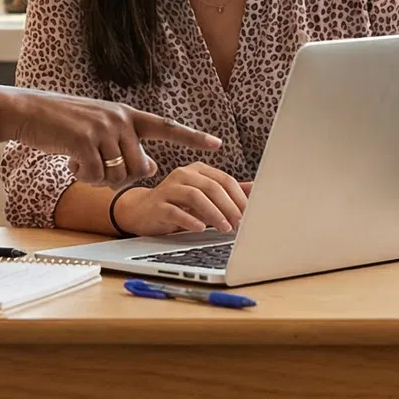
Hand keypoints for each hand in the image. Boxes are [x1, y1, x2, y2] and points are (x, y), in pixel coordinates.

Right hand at [0, 86, 220, 185]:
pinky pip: (97, 176)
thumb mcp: (100, 129)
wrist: (29, 111)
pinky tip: (72, 165)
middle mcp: (120, 119)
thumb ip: (125, 144)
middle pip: (139, 167)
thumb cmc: (63, 123)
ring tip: (82, 165)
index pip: (167, 126)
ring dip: (100, 180)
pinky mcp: (85, 140)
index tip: (217, 145)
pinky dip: (84, 178)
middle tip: (98, 172)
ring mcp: (103, 128)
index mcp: (128, 114)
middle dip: (121, 179)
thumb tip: (150, 168)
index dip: (192, 137)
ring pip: (118, 175)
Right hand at [115, 163, 251, 235]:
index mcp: (198, 171)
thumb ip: (227, 193)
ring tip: (224, 228)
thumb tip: (255, 190)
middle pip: (211, 187)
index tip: (250, 214)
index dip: (239, 197)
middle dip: (229, 206)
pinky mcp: (157, 205)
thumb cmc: (178, 204)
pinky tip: (200, 228)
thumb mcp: (205, 198)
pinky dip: (190, 220)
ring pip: (195, 196)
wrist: (142, 211)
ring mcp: (169, 189)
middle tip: (240, 223)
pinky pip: (175, 211)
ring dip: (213, 213)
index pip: (224, 180)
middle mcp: (183, 175)